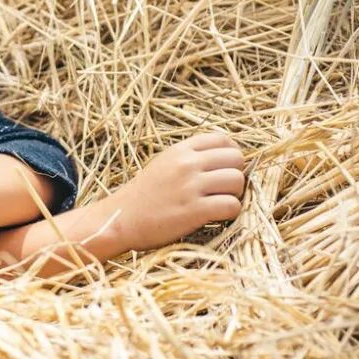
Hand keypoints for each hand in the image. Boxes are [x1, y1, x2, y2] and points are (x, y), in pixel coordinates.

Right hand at [108, 131, 245, 251]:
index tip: (224, 169)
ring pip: (237, 181)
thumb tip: (225, 158)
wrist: (120, 219)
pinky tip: (216, 217)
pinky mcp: (194, 210)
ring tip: (219, 203)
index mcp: (180, 150)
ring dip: (235, 195)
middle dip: (235, 174)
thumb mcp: (164, 164)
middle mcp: (187, 164)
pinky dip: (230, 213)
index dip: (230, 154)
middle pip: (236, 159)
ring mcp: (191, 186)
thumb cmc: (143, 195)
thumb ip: (190, 158)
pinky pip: (231, 205)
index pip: (223, 139)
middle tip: (223, 189)